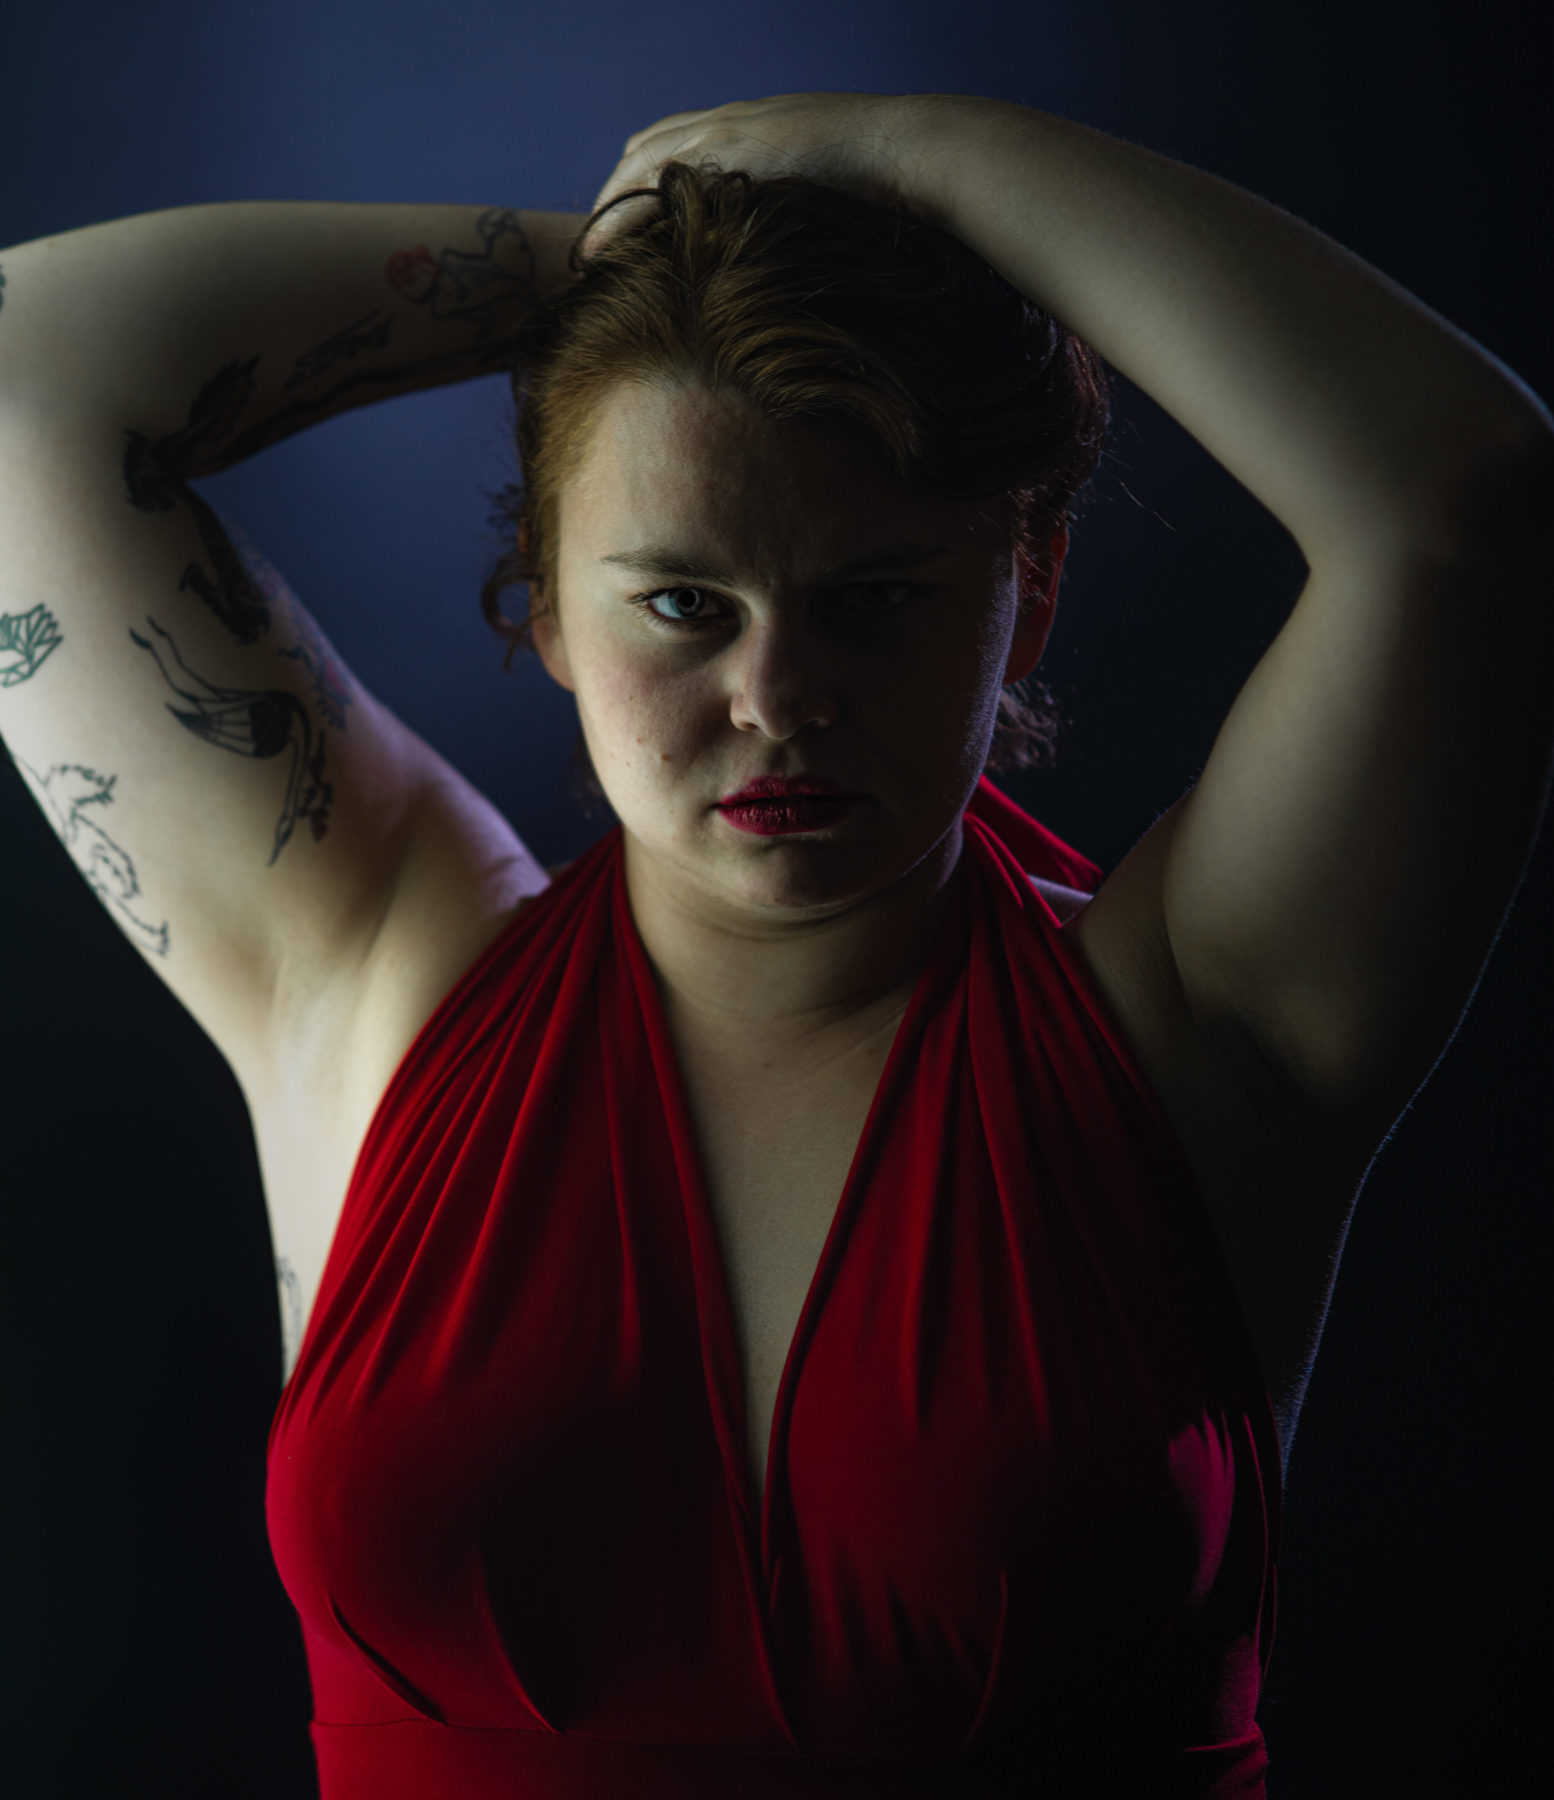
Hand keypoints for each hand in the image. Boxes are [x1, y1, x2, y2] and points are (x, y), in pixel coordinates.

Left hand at [581, 91, 933, 259]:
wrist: (903, 151)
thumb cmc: (877, 183)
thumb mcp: (821, 193)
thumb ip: (788, 208)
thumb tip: (783, 256)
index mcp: (750, 128)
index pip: (675, 145)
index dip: (642, 183)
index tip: (622, 227)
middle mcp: (731, 120)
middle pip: (647, 146)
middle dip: (615, 193)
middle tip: (595, 244)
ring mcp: (729, 129)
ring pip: (643, 159)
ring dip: (611, 205)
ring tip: (591, 252)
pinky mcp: (732, 148)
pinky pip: (660, 176)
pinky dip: (627, 211)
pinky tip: (608, 246)